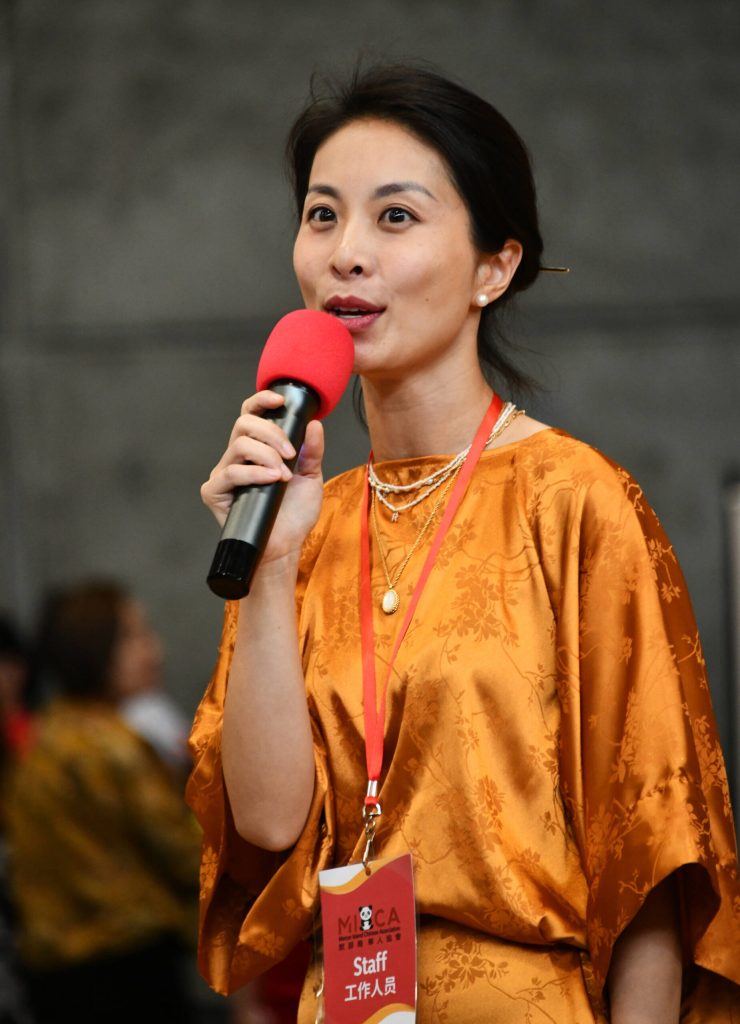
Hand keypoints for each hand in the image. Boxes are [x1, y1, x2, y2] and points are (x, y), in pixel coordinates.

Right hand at [201, 390, 324, 566]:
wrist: (286, 546)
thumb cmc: (294, 514)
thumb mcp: (310, 476)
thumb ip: (312, 450)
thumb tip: (315, 423)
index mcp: (256, 449)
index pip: (251, 415)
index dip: (261, 401)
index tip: (280, 400)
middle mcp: (236, 457)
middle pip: (244, 423)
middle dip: (272, 432)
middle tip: (291, 454)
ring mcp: (224, 474)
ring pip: (239, 444)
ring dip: (267, 455)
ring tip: (283, 475)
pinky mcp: (215, 491)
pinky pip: (231, 472)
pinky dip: (254, 473)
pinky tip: (271, 480)